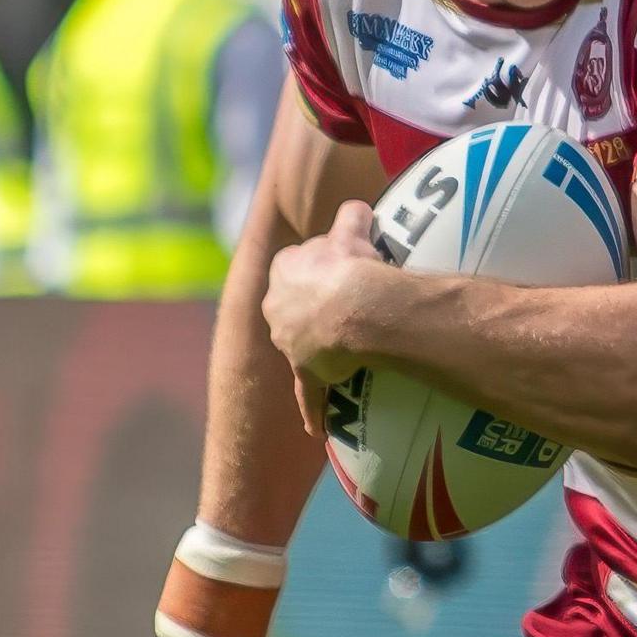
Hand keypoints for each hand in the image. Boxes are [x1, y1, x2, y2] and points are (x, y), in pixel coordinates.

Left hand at [262, 201, 392, 400]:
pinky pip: (309, 393)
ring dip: (315, 347)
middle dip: (312, 307)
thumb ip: (352, 215)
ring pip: (298, 344)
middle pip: (292, 305)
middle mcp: (276, 305)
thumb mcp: (352, 229)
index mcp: (284, 269)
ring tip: (344, 349)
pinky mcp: (305, 370)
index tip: (340, 269)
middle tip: (346, 306)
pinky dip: (313, 409)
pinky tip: (316, 427)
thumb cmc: (353, 265)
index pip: (294, 265)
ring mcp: (288, 341)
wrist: (358, 305)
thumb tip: (360, 209)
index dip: (318, 267)